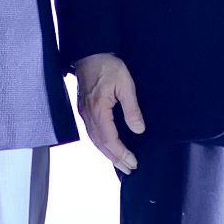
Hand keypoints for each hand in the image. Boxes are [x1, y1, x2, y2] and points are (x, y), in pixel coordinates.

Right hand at [72, 53, 143, 171]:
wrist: (90, 53)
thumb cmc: (108, 66)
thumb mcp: (126, 85)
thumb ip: (132, 109)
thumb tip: (139, 130)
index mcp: (98, 111)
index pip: (110, 140)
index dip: (122, 153)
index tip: (134, 162)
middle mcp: (88, 116)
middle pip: (101, 145)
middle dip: (116, 159)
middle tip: (129, 169)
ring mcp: (84, 114)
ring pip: (95, 141)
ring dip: (108, 154)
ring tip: (120, 163)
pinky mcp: (84, 110)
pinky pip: (92, 133)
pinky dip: (101, 144)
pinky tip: (108, 147)